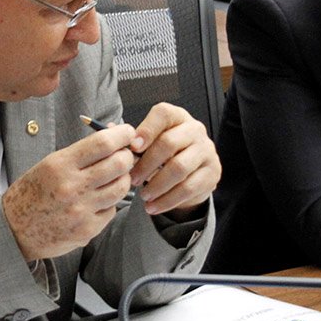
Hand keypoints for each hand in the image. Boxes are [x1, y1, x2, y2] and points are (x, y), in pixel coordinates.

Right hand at [1, 124, 135, 259]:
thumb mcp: (50, 164)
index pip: (103, 143)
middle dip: (128, 156)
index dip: (122, 135)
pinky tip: (97, 200)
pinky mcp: (87, 229)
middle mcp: (72, 186)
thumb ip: (81, 152)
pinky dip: (110, 202)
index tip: (127, 132)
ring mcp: (81, 210)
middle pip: (119, 164)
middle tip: (125, 155)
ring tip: (113, 177)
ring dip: (123, 179)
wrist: (14, 230)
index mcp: (60, 164)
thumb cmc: (33, 193)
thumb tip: (113, 133)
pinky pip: (112, 209)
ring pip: (121, 187)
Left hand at [129, 103, 220, 218]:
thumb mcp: (150, 143)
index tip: (132, 147)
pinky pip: (188, 188)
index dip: (147, 129)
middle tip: (131, 179)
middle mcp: (195, 130)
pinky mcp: (212, 173)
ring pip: (179, 168)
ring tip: (143, 196)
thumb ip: (131, 139)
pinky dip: (167, 200)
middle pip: (170, 143)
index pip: (163, 114)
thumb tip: (108, 131)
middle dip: (146, 164)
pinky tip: (154, 206)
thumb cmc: (164, 155)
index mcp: (177, 116)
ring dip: (157, 185)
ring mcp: (207, 151)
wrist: (191, 174)